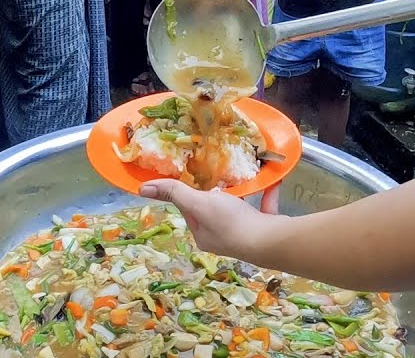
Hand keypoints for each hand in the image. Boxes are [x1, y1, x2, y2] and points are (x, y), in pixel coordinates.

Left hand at [140, 180, 283, 257]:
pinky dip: (266, 195)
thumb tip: (142, 188)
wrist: (272, 241)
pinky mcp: (267, 231)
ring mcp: (246, 236)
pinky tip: (272, 181)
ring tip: (243, 175)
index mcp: (203, 236)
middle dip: (218, 194)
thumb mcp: (198, 203)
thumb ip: (175, 192)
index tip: (195, 177)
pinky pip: (264, 209)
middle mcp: (223, 239)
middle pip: (214, 211)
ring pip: (240, 211)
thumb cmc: (230, 223)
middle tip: (220, 174)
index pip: (190, 211)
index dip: (190, 194)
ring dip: (242, 194)